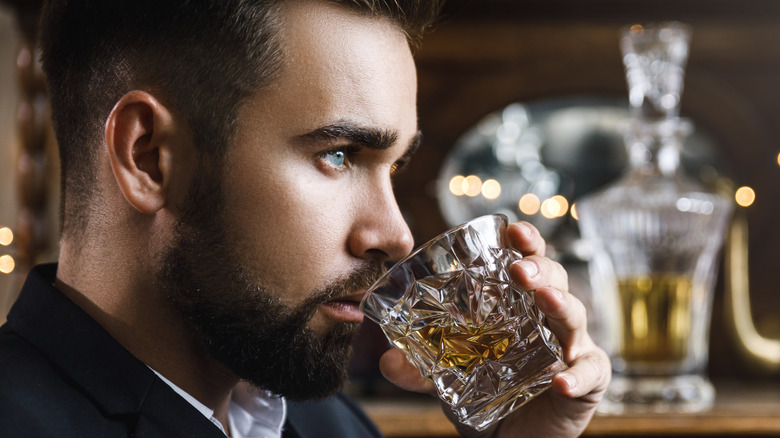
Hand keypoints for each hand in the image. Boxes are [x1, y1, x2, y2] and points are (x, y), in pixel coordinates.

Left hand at [379, 221, 610, 437]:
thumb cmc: (486, 395)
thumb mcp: (448, 379)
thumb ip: (419, 367)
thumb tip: (387, 360)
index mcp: (517, 304)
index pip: (525, 261)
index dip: (524, 241)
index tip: (512, 229)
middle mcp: (548, 317)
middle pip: (554, 278)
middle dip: (539, 267)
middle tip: (519, 269)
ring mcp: (572, 345)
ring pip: (575, 315)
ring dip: (561, 304)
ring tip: (545, 300)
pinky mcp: (588, 379)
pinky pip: (590, 371)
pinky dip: (578, 375)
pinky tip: (561, 380)